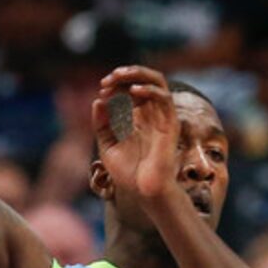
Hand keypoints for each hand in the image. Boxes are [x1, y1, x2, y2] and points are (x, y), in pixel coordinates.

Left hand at [91, 66, 178, 202]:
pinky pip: (164, 97)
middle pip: (144, 79)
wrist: (145, 193)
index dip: (115, 85)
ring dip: (137, 74)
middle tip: (107, 80)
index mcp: (138, 118)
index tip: (102, 91)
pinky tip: (133, 91)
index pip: (129, 89)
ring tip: (119, 77)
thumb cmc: (129, 174)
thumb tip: (98, 101)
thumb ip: (102, 125)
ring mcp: (162, 117)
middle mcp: (151, 114)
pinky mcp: (170, 124)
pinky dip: (149, 89)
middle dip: (125, 74)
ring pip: (157, 81)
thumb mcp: (107, 146)